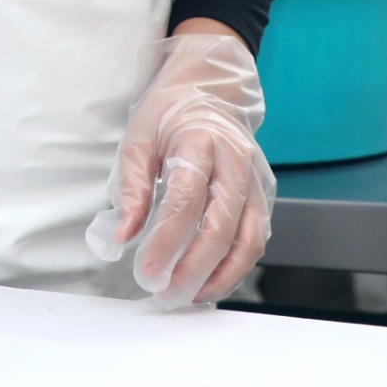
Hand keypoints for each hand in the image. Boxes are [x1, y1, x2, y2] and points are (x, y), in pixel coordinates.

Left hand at [86, 32, 274, 306]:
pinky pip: (256, 237)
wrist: (210, 91)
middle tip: (167, 292)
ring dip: (222, 274)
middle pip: (221, 225)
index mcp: (199, 142)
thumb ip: (131, 189)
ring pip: (249, 238)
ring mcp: (255, 179)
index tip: (148, 270)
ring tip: (191, 295)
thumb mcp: (138, 140)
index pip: (186, 200)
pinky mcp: (263, 194)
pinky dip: (236, 265)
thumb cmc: (169, 115)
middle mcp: (234, 161)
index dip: (167, 240)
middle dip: (194, 266)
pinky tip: (212, 279)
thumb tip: (122, 235)